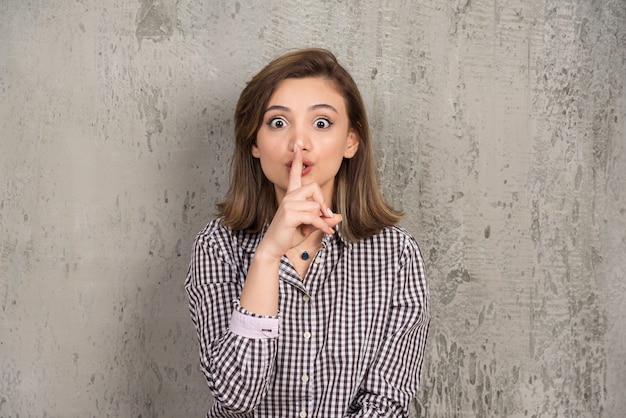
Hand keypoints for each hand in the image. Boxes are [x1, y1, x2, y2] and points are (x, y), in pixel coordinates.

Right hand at [257, 144, 341, 259]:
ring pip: (315, 206)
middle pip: (314, 188)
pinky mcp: (290, 215)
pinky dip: (322, 226)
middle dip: (322, 203)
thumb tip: (338, 217)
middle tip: (325, 216)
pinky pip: (314, 217)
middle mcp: (289, 197)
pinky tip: (327, 233)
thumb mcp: (310, 226)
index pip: (295, 175)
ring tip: (314, 229)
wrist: (274, 247)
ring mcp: (288, 205)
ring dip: (320, 220)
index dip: (297, 161)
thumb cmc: (290, 235)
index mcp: (291, 196)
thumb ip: (323, 219)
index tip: (297, 148)